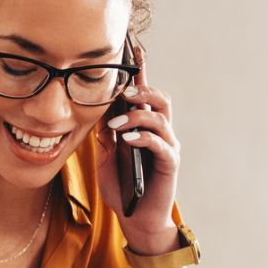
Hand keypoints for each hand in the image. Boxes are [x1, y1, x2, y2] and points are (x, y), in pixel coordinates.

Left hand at [92, 36, 180, 252]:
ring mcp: (167, 146)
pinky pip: (161, 143)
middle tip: (122, 93)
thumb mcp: (107, 157)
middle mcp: (159, 132)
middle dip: (142, 90)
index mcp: (143, 127)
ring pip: (161, 116)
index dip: (140, 70)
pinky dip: (144, 137)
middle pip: (159, 98)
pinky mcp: (170, 163)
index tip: (132, 48)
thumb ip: (105, 135)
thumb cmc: (122, 188)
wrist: (136, 219)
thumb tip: (98, 111)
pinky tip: (128, 140)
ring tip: (117, 125)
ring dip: (138, 115)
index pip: (142, 93)